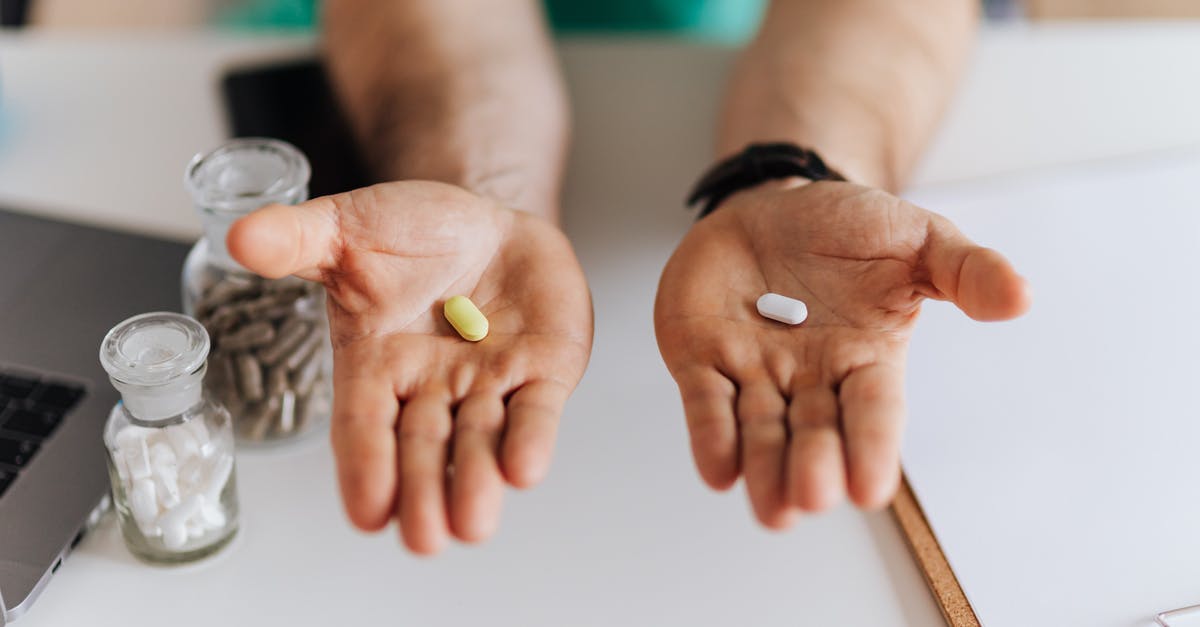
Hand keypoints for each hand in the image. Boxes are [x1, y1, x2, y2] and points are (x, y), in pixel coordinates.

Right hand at [227, 181, 592, 553]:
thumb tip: (240, 237)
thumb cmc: (413, 235)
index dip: (365, 466)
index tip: (368, 513)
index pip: (364, 423)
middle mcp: (431, 386)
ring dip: (476, 481)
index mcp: (376, 364)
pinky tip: (525, 470)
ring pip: (480, 441)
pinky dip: (531, 439)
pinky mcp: (543, 372)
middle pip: (423, 447)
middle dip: (423, 493)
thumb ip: (298, 239)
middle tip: (424, 539)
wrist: (488, 223)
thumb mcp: (348, 229)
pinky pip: (536, 410)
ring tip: (472, 524)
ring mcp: (488, 383)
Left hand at [654, 180, 1028, 527]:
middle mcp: (810, 380)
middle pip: (814, 434)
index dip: (872, 449)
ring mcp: (754, 373)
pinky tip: (718, 469)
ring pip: (758, 432)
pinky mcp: (703, 361)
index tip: (871, 490)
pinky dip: (710, 436)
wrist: (774, 204)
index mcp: (866, 360)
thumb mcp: (917, 238)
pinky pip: (706, 403)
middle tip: (812, 497)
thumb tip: (1021, 297)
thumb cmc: (848, 230)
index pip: (873, 413)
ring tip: (772, 510)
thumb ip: (965, 271)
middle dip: (812, 467)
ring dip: (763, 469)